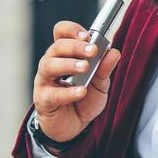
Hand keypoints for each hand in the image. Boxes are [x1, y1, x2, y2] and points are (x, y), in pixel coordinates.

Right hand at [32, 20, 120, 143]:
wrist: (74, 126)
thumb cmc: (83, 100)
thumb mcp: (100, 83)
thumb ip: (104, 68)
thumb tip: (113, 52)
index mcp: (65, 54)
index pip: (61, 33)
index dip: (72, 30)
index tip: (88, 36)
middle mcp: (51, 64)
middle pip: (57, 46)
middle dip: (75, 46)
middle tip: (92, 51)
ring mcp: (45, 81)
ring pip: (49, 65)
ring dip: (68, 64)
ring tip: (85, 67)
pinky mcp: (44, 100)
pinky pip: (53, 94)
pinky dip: (68, 92)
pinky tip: (81, 91)